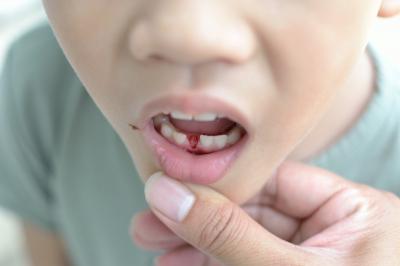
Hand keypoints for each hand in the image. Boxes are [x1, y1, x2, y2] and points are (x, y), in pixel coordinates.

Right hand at [131, 161, 399, 265]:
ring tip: (153, 244)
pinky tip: (177, 263)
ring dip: (195, 244)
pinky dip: (209, 264)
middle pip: (250, 209)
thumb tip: (172, 196)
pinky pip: (243, 261)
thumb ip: (230, 234)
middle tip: (151, 220)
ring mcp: (311, 256)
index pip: (274, 178)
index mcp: (356, 213)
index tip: (171, 186)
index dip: (218, 181)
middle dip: (197, 217)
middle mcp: (334, 229)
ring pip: (240, 238)